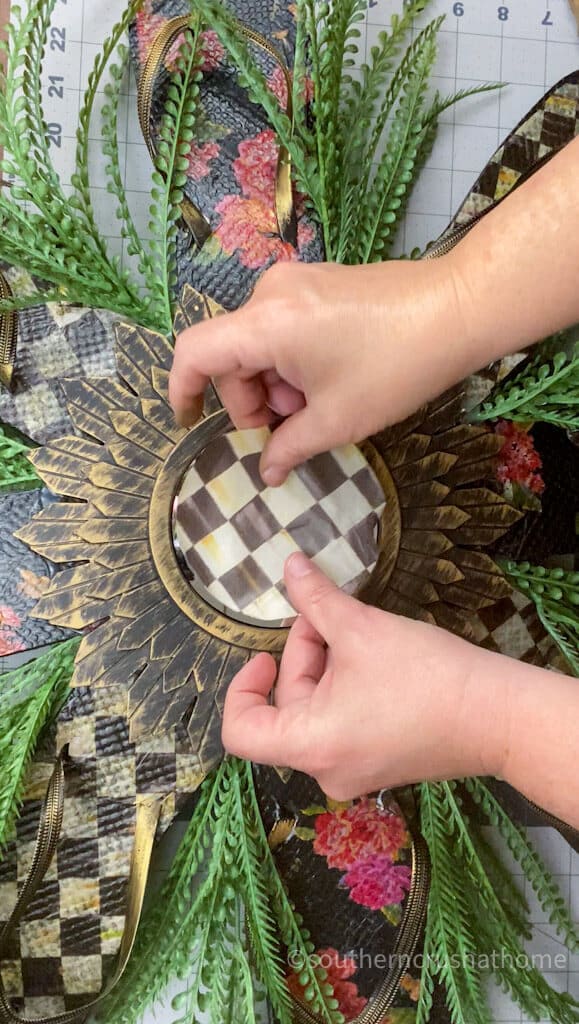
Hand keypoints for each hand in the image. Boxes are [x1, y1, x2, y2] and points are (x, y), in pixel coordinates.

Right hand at [169, 258, 471, 485]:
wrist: (458, 307)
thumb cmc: (396, 366)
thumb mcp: (338, 419)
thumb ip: (290, 447)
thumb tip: (267, 471)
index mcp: (265, 323)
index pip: (194, 353)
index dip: (182, 391)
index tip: (190, 423)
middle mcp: (270, 294)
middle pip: (232, 355)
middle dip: (253, 401)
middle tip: (292, 431)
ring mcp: (296, 283)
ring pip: (260, 345)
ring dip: (277, 385)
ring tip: (322, 407)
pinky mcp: (318, 283)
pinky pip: (284, 329)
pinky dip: (293, 363)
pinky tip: (331, 382)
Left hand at [221, 553, 507, 799]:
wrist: (496, 716)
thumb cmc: (425, 676)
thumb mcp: (361, 629)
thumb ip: (315, 599)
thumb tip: (288, 565)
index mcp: (309, 745)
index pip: (239, 732)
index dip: (242, 686)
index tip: (264, 653)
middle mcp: (325, 769)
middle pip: (286, 708)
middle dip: (302, 655)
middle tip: (329, 615)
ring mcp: (354, 770)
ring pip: (316, 711)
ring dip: (326, 666)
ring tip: (357, 630)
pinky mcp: (379, 763)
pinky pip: (342, 723)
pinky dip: (345, 687)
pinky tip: (373, 655)